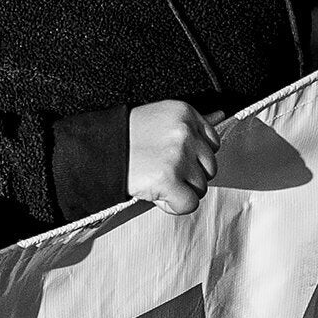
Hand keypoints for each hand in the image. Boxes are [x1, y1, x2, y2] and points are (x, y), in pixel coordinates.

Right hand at [124, 99, 219, 215]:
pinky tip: (157, 194)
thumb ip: (192, 123)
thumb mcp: (161, 119)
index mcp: (185, 112)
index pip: (213, 143)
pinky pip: (189, 204)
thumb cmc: (126, 137)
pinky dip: (173, 205)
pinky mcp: (169, 179)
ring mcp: (178, 155)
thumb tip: (221, 116)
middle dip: (189, 175)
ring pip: (201, 187)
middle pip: (210, 167)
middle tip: (162, 170)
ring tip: (156, 179)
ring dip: (180, 190)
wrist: (96, 151)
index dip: (194, 157)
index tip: (174, 158)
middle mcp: (185, 132)